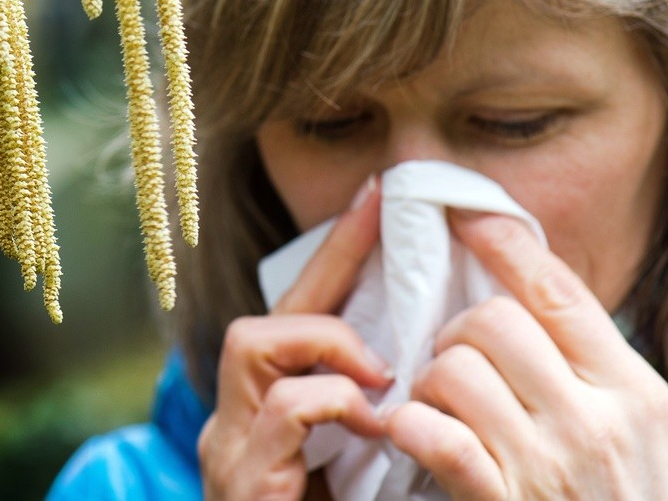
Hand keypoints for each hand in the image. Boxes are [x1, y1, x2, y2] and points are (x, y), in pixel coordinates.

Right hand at [198, 177, 393, 499]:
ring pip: (253, 342)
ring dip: (328, 345)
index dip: (342, 250)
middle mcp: (241, 420)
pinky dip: (331, 402)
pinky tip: (372, 421)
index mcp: (279, 411)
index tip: (385, 195)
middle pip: (267, 313)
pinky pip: (281, 410)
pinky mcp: (239, 479)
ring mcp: (233, 449)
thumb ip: (385, 411)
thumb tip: (435, 358)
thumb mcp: (371, 462)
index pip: (305, 312)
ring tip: (380, 375)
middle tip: (388, 241)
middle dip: (329, 273)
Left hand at [384, 211, 667, 498]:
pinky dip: (411, 427)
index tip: (464, 214)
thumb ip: (589, 371)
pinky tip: (408, 433)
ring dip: (427, 383)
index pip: (559, 291)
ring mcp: (549, 466)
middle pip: (494, 321)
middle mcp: (596, 419)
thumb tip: (525, 295)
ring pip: (455, 370)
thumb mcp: (636, 435)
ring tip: (433, 406)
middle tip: (451, 360)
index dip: (504, 242)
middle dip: (455, 332)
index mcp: (634, 391)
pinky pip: (439, 437)